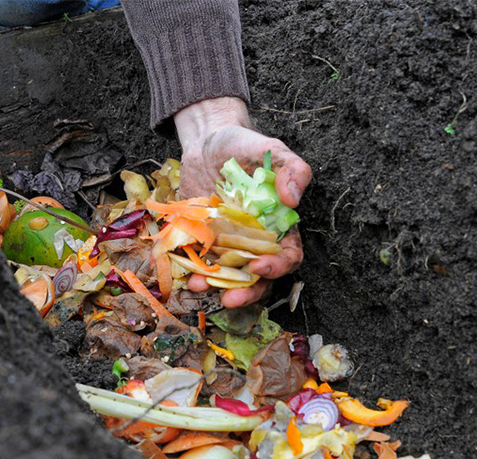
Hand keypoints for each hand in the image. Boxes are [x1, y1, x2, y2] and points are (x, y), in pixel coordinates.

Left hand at [173, 97, 310, 306]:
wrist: (206, 141)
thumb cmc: (243, 146)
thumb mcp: (270, 149)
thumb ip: (291, 169)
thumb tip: (293, 198)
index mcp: (278, 226)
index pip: (288, 256)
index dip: (278, 266)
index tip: (261, 265)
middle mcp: (254, 241)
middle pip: (258, 277)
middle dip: (246, 292)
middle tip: (230, 298)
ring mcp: (227, 244)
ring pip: (227, 276)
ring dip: (215, 286)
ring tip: (198, 285)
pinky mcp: (201, 241)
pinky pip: (199, 263)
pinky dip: (191, 271)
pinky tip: (184, 272)